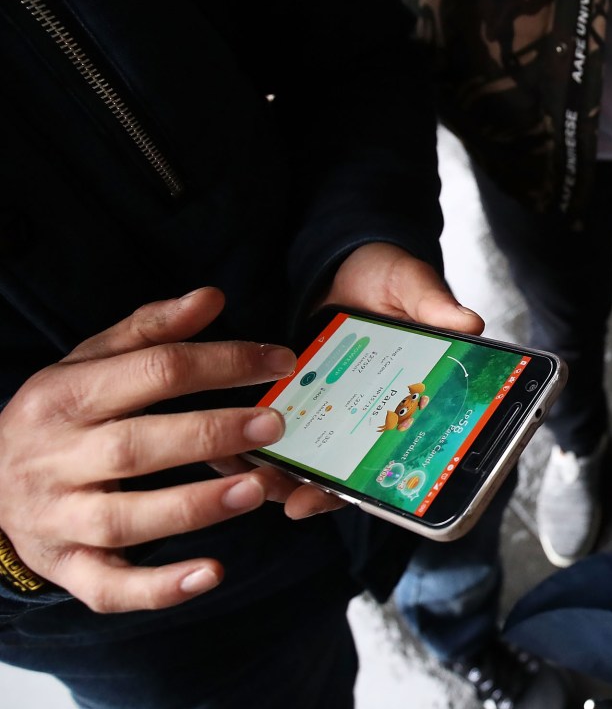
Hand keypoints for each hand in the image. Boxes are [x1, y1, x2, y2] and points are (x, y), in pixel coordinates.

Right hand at [0, 289, 295, 612]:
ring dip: (194, 507)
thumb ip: (150, 330)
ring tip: (255, 488)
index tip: (280, 361)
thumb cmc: (57, 417)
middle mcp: (57, 458)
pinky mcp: (67, 568)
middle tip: (273, 424)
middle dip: (208, 434)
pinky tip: (212, 574)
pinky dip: (162, 587)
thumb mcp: (87, 363)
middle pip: (136, 446)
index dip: (220, 362)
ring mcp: (59, 519)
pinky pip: (112, 588)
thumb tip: (212, 298)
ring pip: (126, 519)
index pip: (152, 372)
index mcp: (66, 396)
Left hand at [218, 242, 488, 518]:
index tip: (323, 500)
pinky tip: (225, 450)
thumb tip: (470, 323)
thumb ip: (435, 306)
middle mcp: (365, 415)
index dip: (359, 487)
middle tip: (281, 497)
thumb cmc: (391, 278)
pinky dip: (248, 442)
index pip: (387, 458)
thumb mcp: (414, 286)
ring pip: (302, 457)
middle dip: (308, 491)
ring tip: (250, 478)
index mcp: (403, 400)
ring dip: (276, 474)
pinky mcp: (294, 392)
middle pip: (339, 471)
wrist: (350, 260)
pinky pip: (270, 426)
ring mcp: (328, 407)